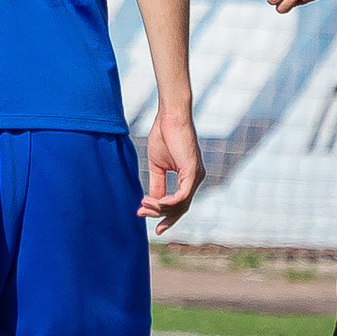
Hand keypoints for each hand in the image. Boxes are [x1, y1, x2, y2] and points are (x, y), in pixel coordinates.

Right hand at [140, 105, 201, 234]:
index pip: (178, 204)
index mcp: (188, 178)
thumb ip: (157, 184)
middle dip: (160, 215)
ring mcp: (196, 176)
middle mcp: (195, 179)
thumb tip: (152, 202)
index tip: (145, 218)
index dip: (163, 215)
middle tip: (140, 213)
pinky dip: (168, 202)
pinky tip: (155, 202)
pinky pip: (182, 195)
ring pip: (180, 204)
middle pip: (180, 208)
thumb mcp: (157, 166)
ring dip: (160, 208)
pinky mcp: (193, 172)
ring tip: (143, 204)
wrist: (170, 117)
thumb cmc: (164, 136)